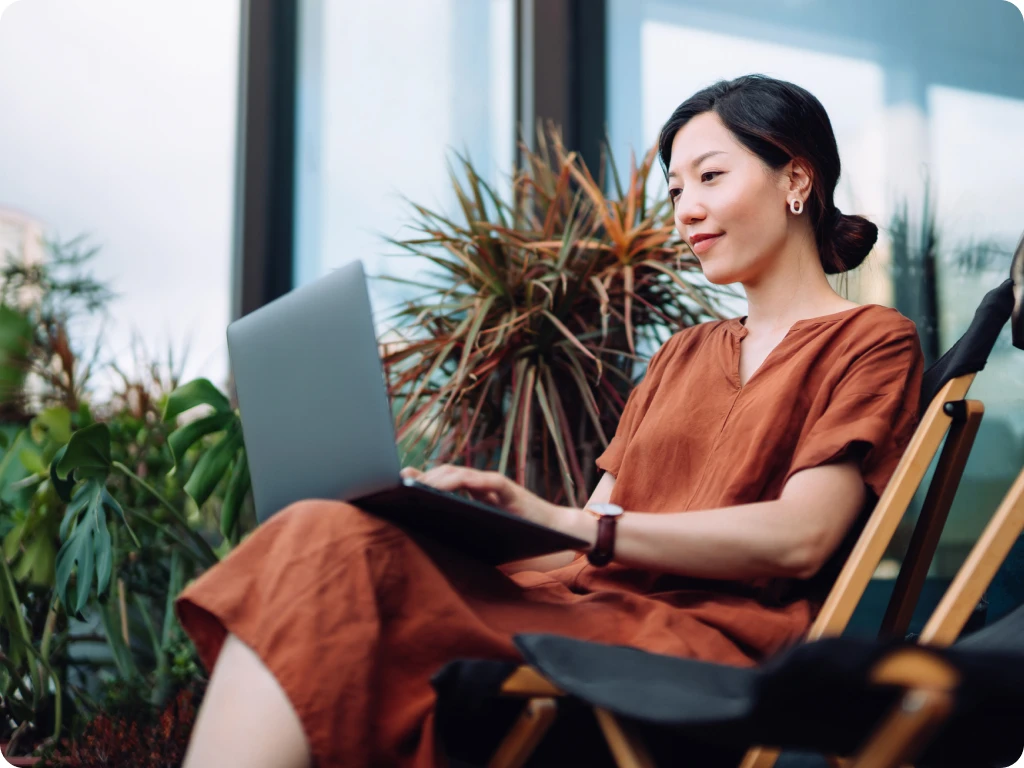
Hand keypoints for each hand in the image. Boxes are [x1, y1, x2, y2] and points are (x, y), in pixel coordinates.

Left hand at [400, 465, 570, 530]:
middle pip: (447, 474)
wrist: (554, 531)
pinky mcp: (509, 490)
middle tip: (401, 484)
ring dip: (439, 479)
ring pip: (462, 474)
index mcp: (473, 494)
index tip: (398, 484)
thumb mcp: (483, 530)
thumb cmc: (519, 535)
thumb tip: (432, 530)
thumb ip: (462, 525)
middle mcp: (482, 486)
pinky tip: (451, 486)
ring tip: (418, 486)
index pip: (443, 482)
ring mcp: (494, 486)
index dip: (421, 481)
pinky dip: (469, 481)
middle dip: (424, 478)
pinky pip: (487, 481)